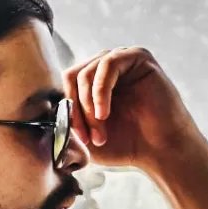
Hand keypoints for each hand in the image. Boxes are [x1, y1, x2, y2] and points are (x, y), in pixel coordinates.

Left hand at [64, 46, 203, 175]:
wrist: (162, 151)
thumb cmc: (127, 145)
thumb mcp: (86, 137)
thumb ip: (66, 122)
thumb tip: (45, 112)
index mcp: (93, 82)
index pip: (66, 84)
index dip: (67, 111)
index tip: (78, 139)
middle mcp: (106, 67)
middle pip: (73, 76)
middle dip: (76, 110)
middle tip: (88, 137)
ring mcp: (122, 59)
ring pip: (87, 71)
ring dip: (89, 106)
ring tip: (100, 131)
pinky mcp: (138, 57)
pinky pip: (108, 63)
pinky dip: (100, 90)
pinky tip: (104, 113)